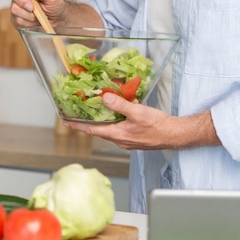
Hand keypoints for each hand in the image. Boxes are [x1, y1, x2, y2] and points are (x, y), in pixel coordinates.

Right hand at [8, 0, 65, 28]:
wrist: (57, 16)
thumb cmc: (54, 4)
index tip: (31, 5)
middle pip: (13, 6)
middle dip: (26, 11)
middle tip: (36, 11)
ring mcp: (17, 9)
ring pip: (17, 16)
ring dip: (31, 17)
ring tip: (39, 14)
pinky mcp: (17, 20)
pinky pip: (20, 24)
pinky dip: (30, 23)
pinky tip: (36, 19)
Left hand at [65, 92, 220, 150]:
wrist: (174, 135)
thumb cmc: (157, 125)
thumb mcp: (137, 111)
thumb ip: (120, 105)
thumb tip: (104, 99)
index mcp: (117, 134)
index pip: (92, 131)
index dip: (77, 126)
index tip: (65, 121)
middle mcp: (119, 140)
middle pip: (100, 129)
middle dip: (91, 120)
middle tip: (82, 110)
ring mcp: (127, 140)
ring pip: (111, 128)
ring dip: (106, 119)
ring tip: (103, 106)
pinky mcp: (134, 138)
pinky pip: (121, 128)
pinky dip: (118, 119)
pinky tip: (124, 110)